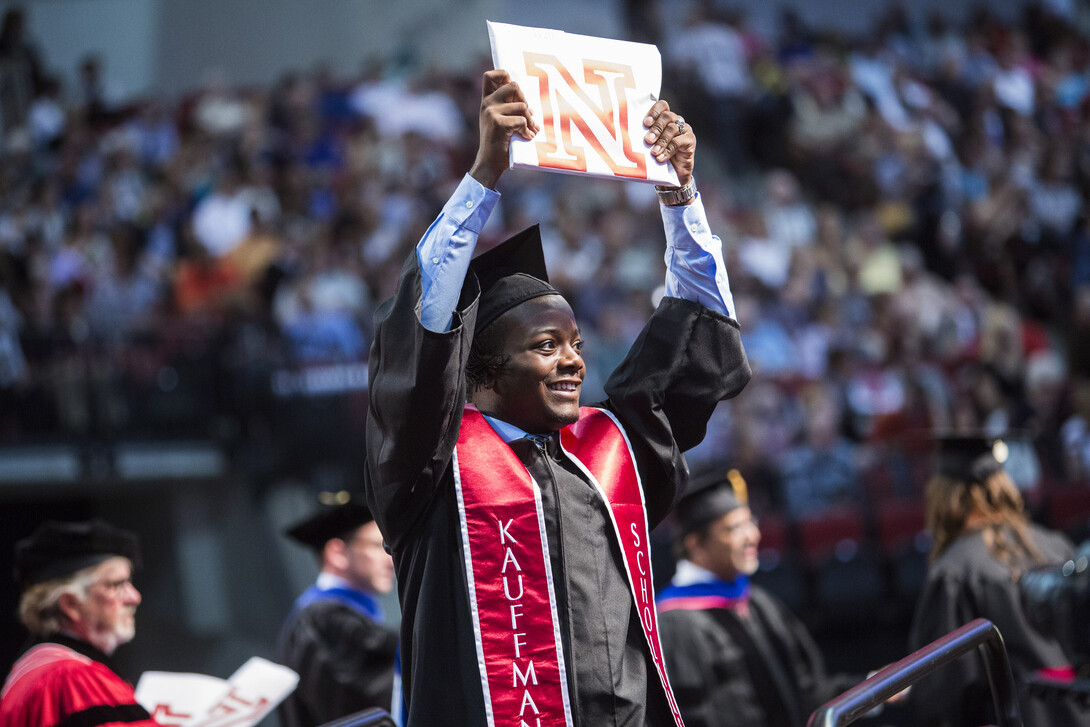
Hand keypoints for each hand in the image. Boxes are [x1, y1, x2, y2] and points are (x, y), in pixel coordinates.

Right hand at [469, 70, 538, 189]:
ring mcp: (491, 112)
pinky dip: (528, 130)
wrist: (490, 162)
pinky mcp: (498, 123)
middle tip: (529, 114)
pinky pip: (522, 120)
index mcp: (486, 101)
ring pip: (522, 106)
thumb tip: (526, 100)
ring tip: (530, 130)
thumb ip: (507, 107)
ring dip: (530, 119)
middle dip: (525, 99)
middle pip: (514, 86)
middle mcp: (487, 104)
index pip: (490, 76)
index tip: (513, 89)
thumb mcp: (499, 120)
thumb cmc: (499, 143)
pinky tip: (526, 137)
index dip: (504, 75)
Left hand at [643, 101, 694, 187]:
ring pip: (672, 129)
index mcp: (665, 118)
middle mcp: (676, 121)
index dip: (654, 111)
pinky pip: (678, 142)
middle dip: (656, 128)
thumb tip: (627, 136)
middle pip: (667, 116)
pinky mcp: (690, 141)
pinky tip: (660, 158)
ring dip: (661, 141)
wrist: (673, 174)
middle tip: (648, 140)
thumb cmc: (657, 157)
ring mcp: (684, 130)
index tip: (645, 123)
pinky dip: (668, 151)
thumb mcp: (648, 146)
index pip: (662, 106)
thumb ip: (643, 137)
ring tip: (654, 152)